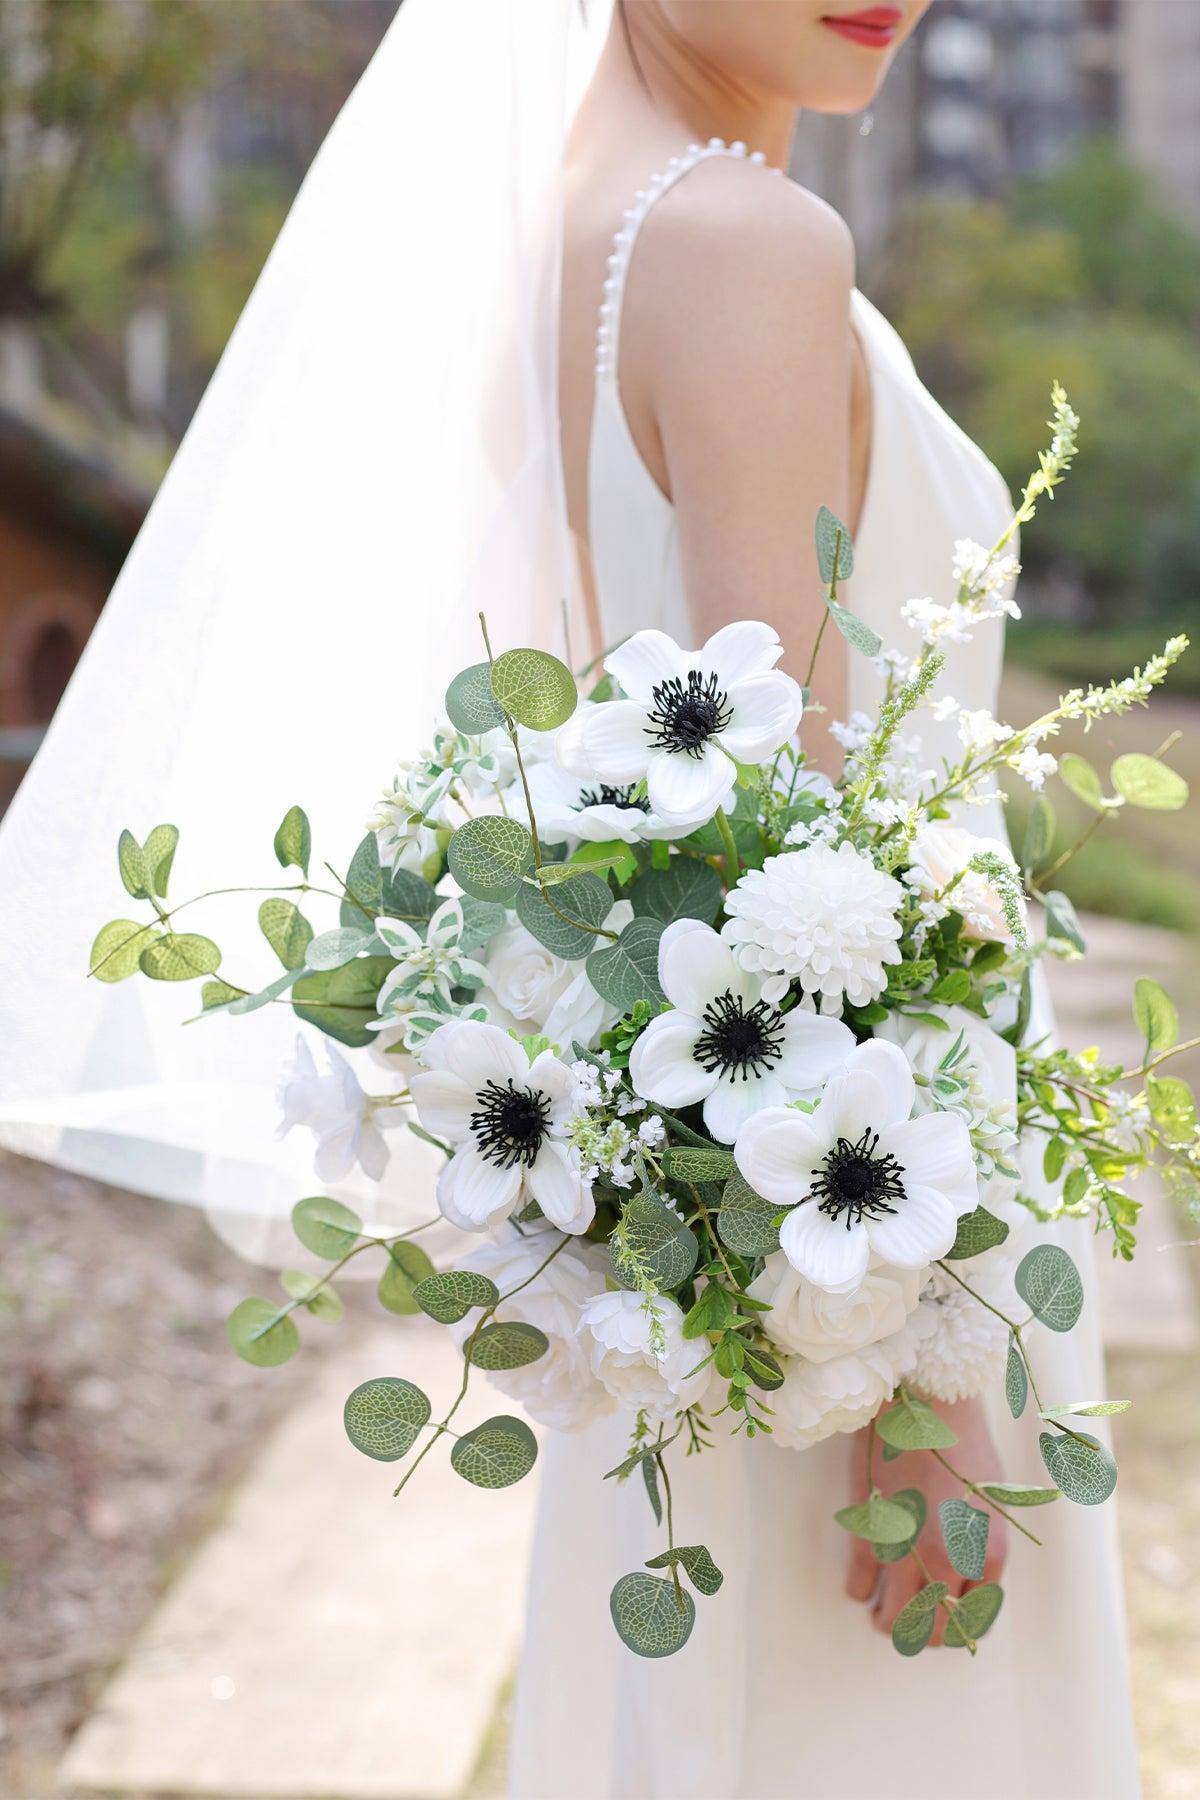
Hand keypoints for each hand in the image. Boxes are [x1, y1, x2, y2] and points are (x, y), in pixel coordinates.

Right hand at [844, 1395, 1007, 1644]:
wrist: (925, 1401)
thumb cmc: (962, 1444)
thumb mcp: (992, 1503)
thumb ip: (982, 1550)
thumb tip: (964, 1588)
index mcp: (988, 1553)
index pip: (974, 1622)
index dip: (953, 1625)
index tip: (938, 1615)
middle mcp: (952, 1560)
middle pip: (933, 1630)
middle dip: (919, 1630)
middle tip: (907, 1614)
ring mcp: (909, 1548)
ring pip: (893, 1621)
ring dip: (886, 1619)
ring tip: (882, 1605)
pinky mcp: (870, 1531)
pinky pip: (859, 1588)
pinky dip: (860, 1591)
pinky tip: (863, 1580)